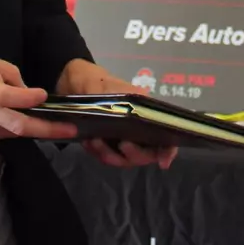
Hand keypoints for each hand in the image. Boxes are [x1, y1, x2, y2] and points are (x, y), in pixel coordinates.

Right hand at [0, 50, 76, 145]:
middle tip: (70, 130)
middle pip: (17, 126)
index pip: (6, 96)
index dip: (27, 98)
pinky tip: (9, 120)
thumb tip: (27, 88)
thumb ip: (6, 72)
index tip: (43, 96)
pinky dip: (8, 129)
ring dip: (28, 128)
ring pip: (10, 132)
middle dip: (47, 130)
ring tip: (44, 121)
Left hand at [57, 59, 176, 169]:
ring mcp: (121, 140)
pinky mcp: (105, 145)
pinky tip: (87, 142)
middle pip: (145, 155)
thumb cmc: (99, 82)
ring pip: (124, 159)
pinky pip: (105, 157)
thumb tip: (143, 100)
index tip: (163, 163)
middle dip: (134, 154)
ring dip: (110, 155)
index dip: (168, 152)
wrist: (75, 83)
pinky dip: (97, 153)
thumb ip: (128, 95)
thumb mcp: (113, 85)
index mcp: (146, 116)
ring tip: (95, 141)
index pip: (165, 138)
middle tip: (123, 144)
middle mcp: (137, 131)